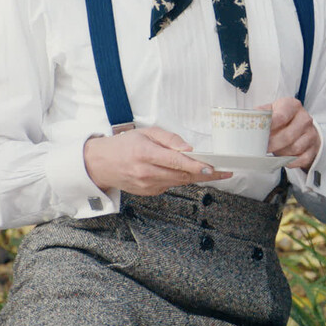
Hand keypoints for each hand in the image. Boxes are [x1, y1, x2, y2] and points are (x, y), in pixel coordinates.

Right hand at [84, 126, 229, 195]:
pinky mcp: (148, 193)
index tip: (213, 168)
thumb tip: (189, 148)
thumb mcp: (146, 132)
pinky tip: (181, 172)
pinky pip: (170, 186)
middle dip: (205, 174)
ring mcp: (147, 185)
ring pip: (179, 182)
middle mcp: (146, 172)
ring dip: (195, 177)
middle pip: (182, 176)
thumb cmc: (124, 145)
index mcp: (146, 153)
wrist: (100, 164)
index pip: (177, 162)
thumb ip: (169, 138)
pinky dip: (178, 179)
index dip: (197, 166)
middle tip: (224, 171)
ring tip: (211, 171)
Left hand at [263, 97, 321, 164]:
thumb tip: (250, 119)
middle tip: (261, 148)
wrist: (302, 127)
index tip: (258, 134)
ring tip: (272, 151)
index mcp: (293, 106)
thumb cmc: (283, 119)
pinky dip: (290, 161)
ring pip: (294, 149)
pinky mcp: (313, 148)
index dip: (269, 127)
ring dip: (280, 153)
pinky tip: (282, 158)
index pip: (281, 116)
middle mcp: (304, 119)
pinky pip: (301, 159)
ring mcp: (311, 134)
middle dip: (272, 144)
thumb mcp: (273, 110)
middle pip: (287, 136)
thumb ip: (261, 114)